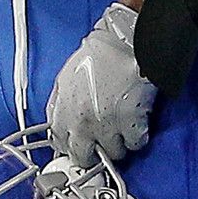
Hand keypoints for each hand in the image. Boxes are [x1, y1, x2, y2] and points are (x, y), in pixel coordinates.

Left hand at [48, 2, 157, 166]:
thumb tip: (61, 126)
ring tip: (122, 130)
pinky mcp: (130, 123)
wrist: (124, 41)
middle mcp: (80, 123)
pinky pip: (135, 143)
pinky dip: (138, 137)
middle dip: (93, 152)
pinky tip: (137, 125)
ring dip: (118, 144)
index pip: (59, 145)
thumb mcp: (66, 79)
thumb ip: (60, 106)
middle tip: (101, 144)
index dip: (71, 146)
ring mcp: (106, 126)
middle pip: (83, 157)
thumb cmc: (98, 55)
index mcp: (62, 112)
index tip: (79, 146)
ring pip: (112, 153)